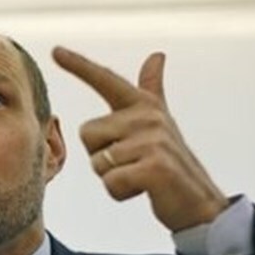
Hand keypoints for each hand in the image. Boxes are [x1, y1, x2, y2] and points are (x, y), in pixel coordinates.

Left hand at [52, 46, 227, 232]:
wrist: (199, 203)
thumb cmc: (171, 165)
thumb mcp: (160, 123)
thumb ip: (152, 89)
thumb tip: (156, 55)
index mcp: (144, 106)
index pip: (106, 80)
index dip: (79, 65)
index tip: (55, 50)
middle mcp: (148, 117)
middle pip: (87, 133)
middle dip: (100, 156)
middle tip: (133, 164)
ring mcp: (153, 140)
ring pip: (97, 161)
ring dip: (112, 178)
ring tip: (140, 177)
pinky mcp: (154, 166)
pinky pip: (111, 181)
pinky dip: (120, 192)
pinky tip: (144, 189)